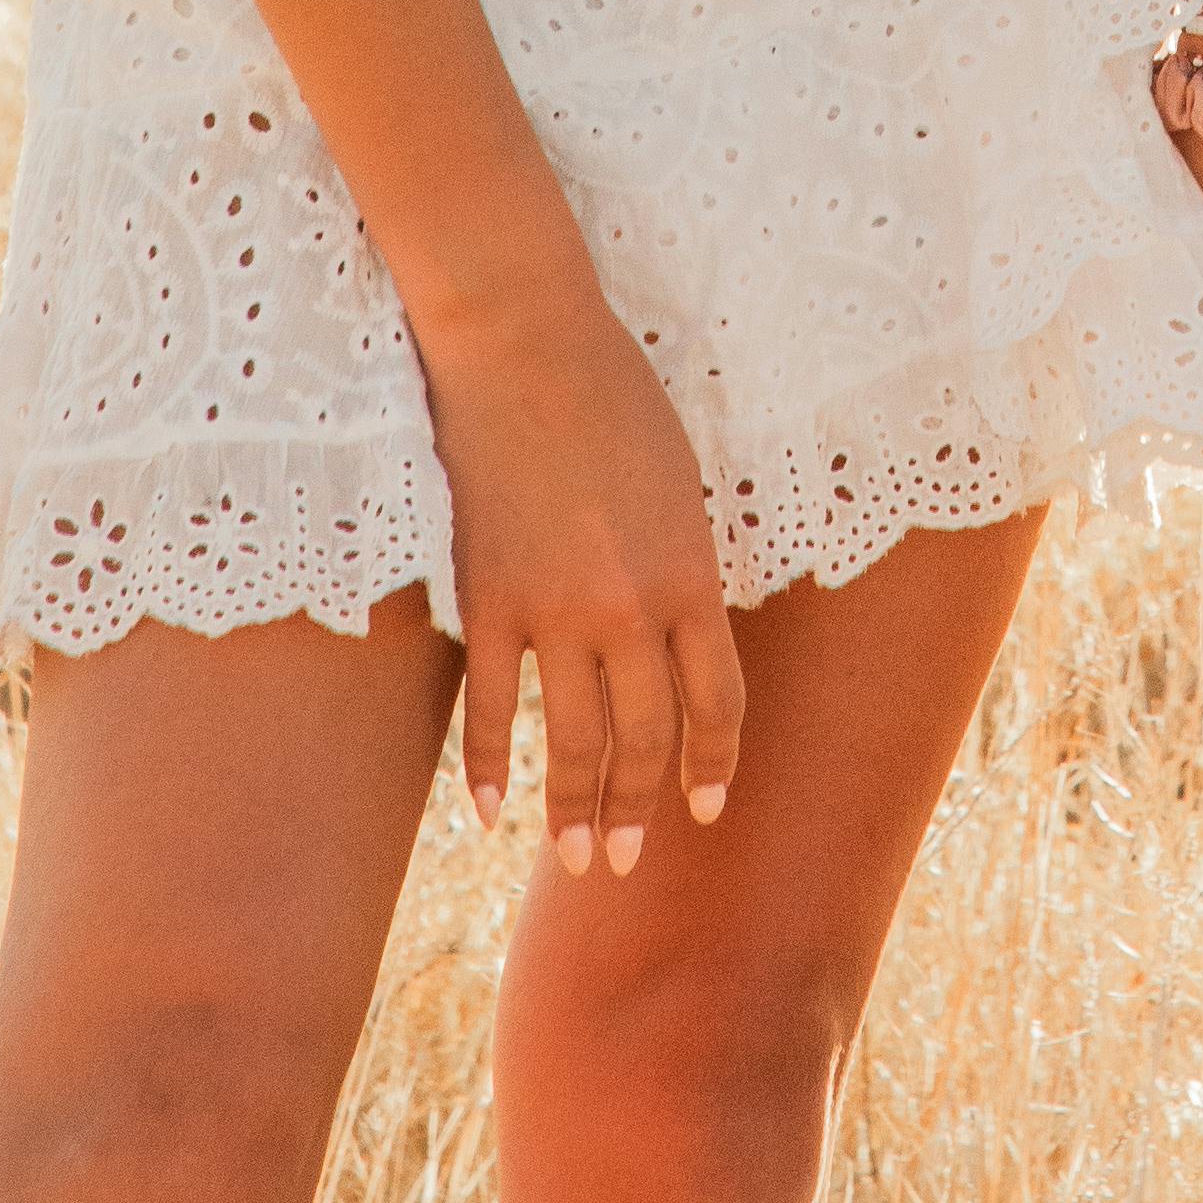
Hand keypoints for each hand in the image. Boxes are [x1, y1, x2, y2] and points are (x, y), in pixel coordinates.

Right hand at [408, 255, 747, 873]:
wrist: (527, 343)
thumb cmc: (616, 397)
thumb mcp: (683, 486)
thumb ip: (688, 568)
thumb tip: (685, 639)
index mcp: (692, 576)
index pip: (717, 702)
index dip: (713, 764)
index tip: (706, 808)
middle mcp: (630, 609)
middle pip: (645, 737)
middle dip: (641, 806)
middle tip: (627, 858)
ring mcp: (554, 611)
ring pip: (573, 740)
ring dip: (575, 810)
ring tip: (574, 857)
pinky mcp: (486, 599)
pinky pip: (490, 706)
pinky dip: (488, 765)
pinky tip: (491, 809)